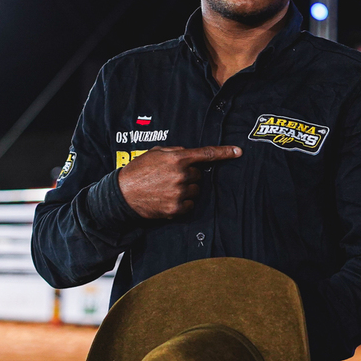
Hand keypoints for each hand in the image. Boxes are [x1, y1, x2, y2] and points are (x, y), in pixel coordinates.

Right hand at [117, 145, 241, 218]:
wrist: (122, 194)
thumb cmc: (138, 171)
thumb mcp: (155, 153)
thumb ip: (175, 152)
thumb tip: (189, 154)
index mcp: (177, 159)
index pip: (206, 154)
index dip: (224, 152)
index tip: (238, 151)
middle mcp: (181, 175)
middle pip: (199, 175)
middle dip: (189, 176)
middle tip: (170, 178)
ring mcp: (180, 193)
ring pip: (196, 191)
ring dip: (186, 190)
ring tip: (166, 189)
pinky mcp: (176, 208)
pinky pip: (190, 205)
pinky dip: (182, 203)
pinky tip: (167, 199)